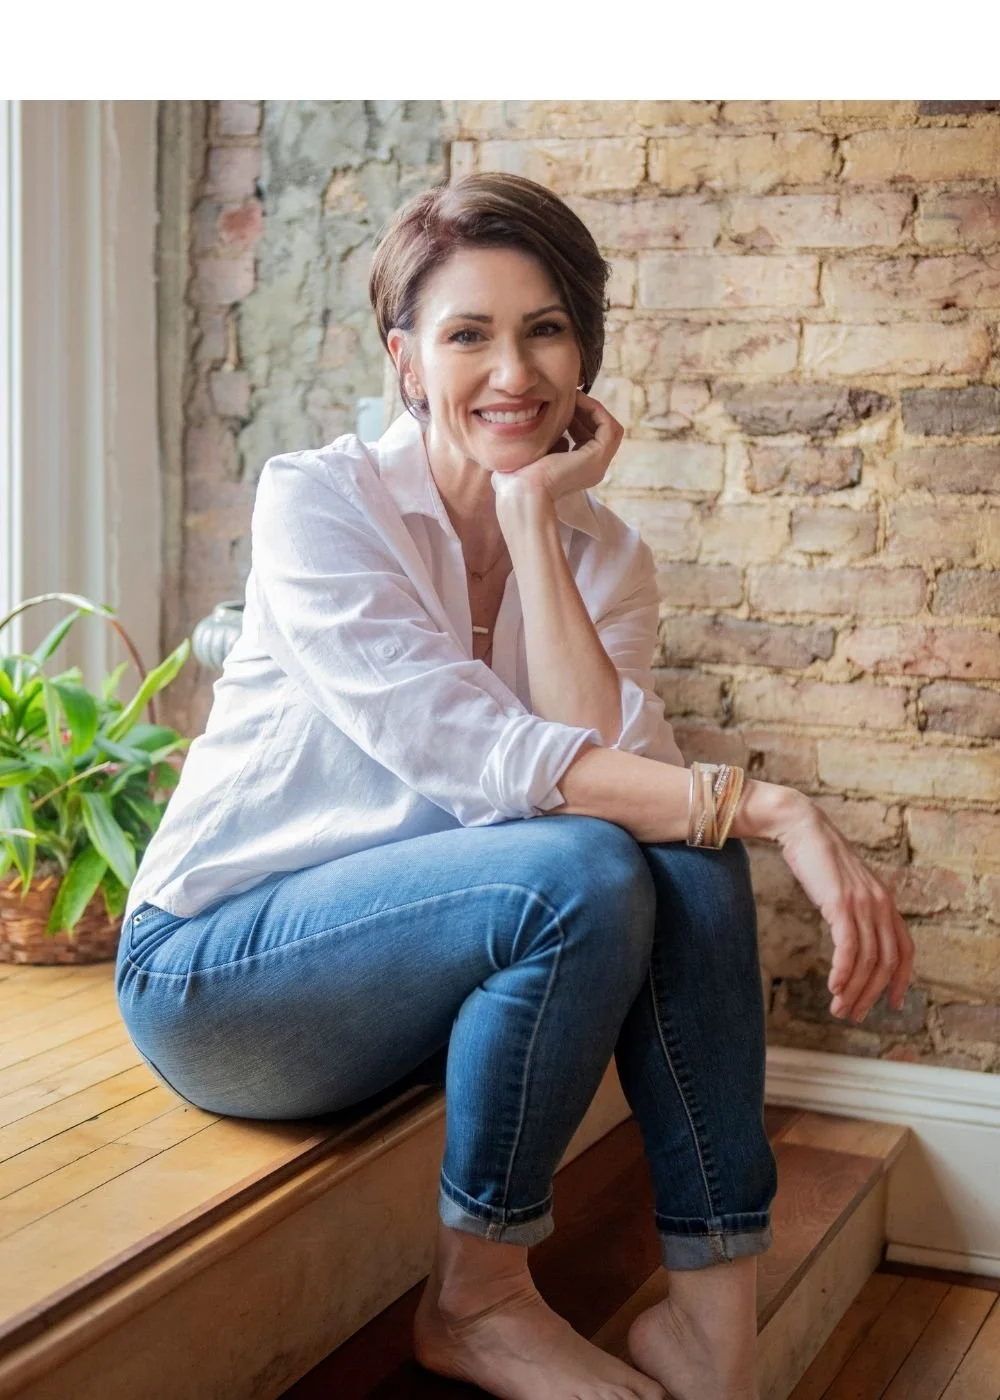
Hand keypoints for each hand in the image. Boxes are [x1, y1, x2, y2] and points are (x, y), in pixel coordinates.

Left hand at [490, 391, 623, 504]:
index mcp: (580, 471)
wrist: (521, 491)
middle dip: (587, 412)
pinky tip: (575, 401)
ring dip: (592, 409)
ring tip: (573, 397)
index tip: (562, 405)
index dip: (579, 418)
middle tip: (569, 398)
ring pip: (609, 428)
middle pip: (602, 433)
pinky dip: (595, 410)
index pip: (590, 438)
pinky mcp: (596, 457)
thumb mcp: (538, 453)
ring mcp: (597, 465)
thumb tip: (560, 430)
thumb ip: (552, 442)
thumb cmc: (520, 476)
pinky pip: (608, 426)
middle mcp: (593, 469)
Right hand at [773, 795, 914, 1022]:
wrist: (801, 827)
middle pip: (885, 962)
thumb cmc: (817, 858)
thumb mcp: (845, 887)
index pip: (904, 950)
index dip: (901, 981)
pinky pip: (848, 947)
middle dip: (870, 994)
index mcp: (885, 902)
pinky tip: (833, 986)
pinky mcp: (840, 902)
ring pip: (867, 959)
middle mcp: (880, 904)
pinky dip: (843, 972)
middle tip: (852, 1014)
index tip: (893, 1005)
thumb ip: (855, 910)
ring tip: (838, 1007)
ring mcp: (862, 903)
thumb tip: (853, 939)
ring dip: (853, 989)